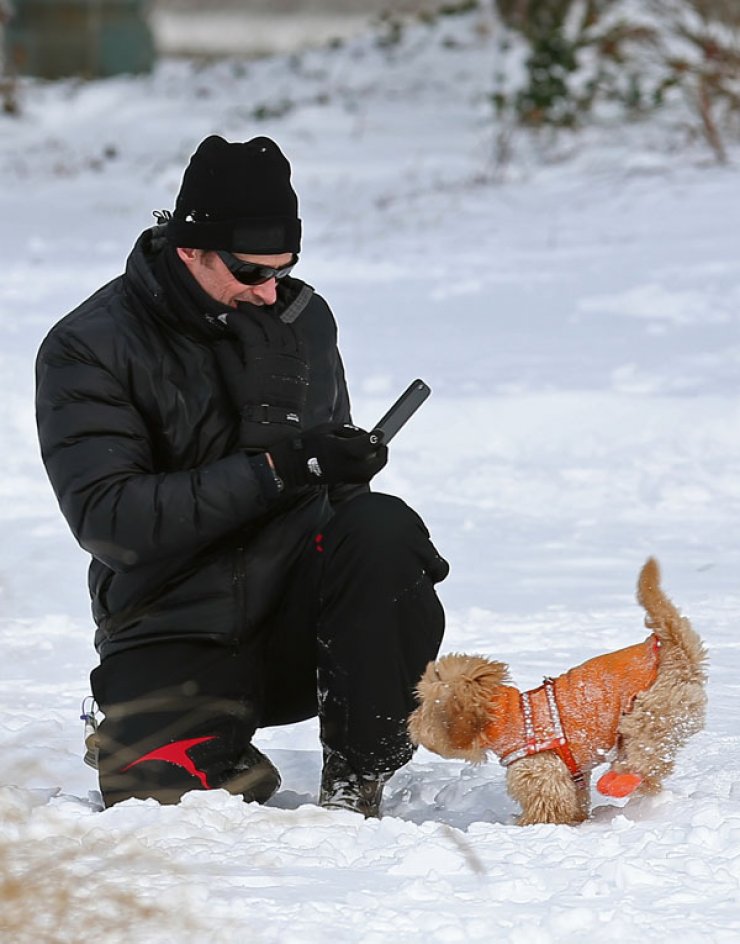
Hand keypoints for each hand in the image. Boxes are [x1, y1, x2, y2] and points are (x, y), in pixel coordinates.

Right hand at [213, 309, 307, 448]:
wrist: (274, 417)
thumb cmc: (251, 399)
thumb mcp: (233, 377)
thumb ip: (225, 355)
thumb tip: (220, 339)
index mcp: (259, 352)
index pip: (247, 326)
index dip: (235, 319)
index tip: (226, 316)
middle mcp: (277, 348)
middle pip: (265, 321)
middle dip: (252, 312)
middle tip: (242, 308)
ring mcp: (292, 352)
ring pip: (282, 325)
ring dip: (270, 317)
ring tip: (260, 314)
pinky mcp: (301, 359)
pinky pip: (298, 336)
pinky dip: (289, 327)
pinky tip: (282, 325)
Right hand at [268, 424, 387, 487]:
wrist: (294, 465)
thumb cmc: (309, 443)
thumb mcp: (328, 428)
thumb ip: (349, 430)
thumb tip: (364, 435)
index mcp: (344, 449)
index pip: (370, 443)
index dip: (378, 436)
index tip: (380, 432)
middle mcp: (349, 465)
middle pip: (377, 462)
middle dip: (382, 453)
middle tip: (381, 444)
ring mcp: (347, 475)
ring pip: (372, 472)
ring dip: (377, 462)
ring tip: (375, 452)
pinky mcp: (343, 481)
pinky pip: (363, 477)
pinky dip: (369, 469)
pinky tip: (365, 461)